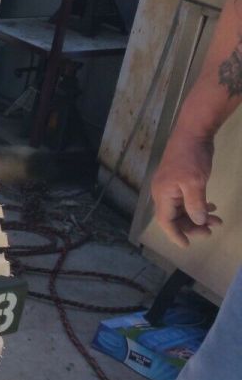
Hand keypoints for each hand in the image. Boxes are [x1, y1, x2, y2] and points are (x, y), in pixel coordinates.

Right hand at [150, 131, 221, 247]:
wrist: (192, 133)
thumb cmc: (191, 158)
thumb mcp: (195, 183)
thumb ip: (196, 204)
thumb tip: (198, 221)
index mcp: (162, 194)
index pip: (165, 221)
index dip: (175, 235)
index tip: (187, 245)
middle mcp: (163, 193)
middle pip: (174, 217)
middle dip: (192, 226)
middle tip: (210, 231)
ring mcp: (170, 186)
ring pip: (182, 209)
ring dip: (198, 216)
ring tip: (216, 220)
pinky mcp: (179, 181)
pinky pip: (186, 200)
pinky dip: (198, 206)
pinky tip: (211, 206)